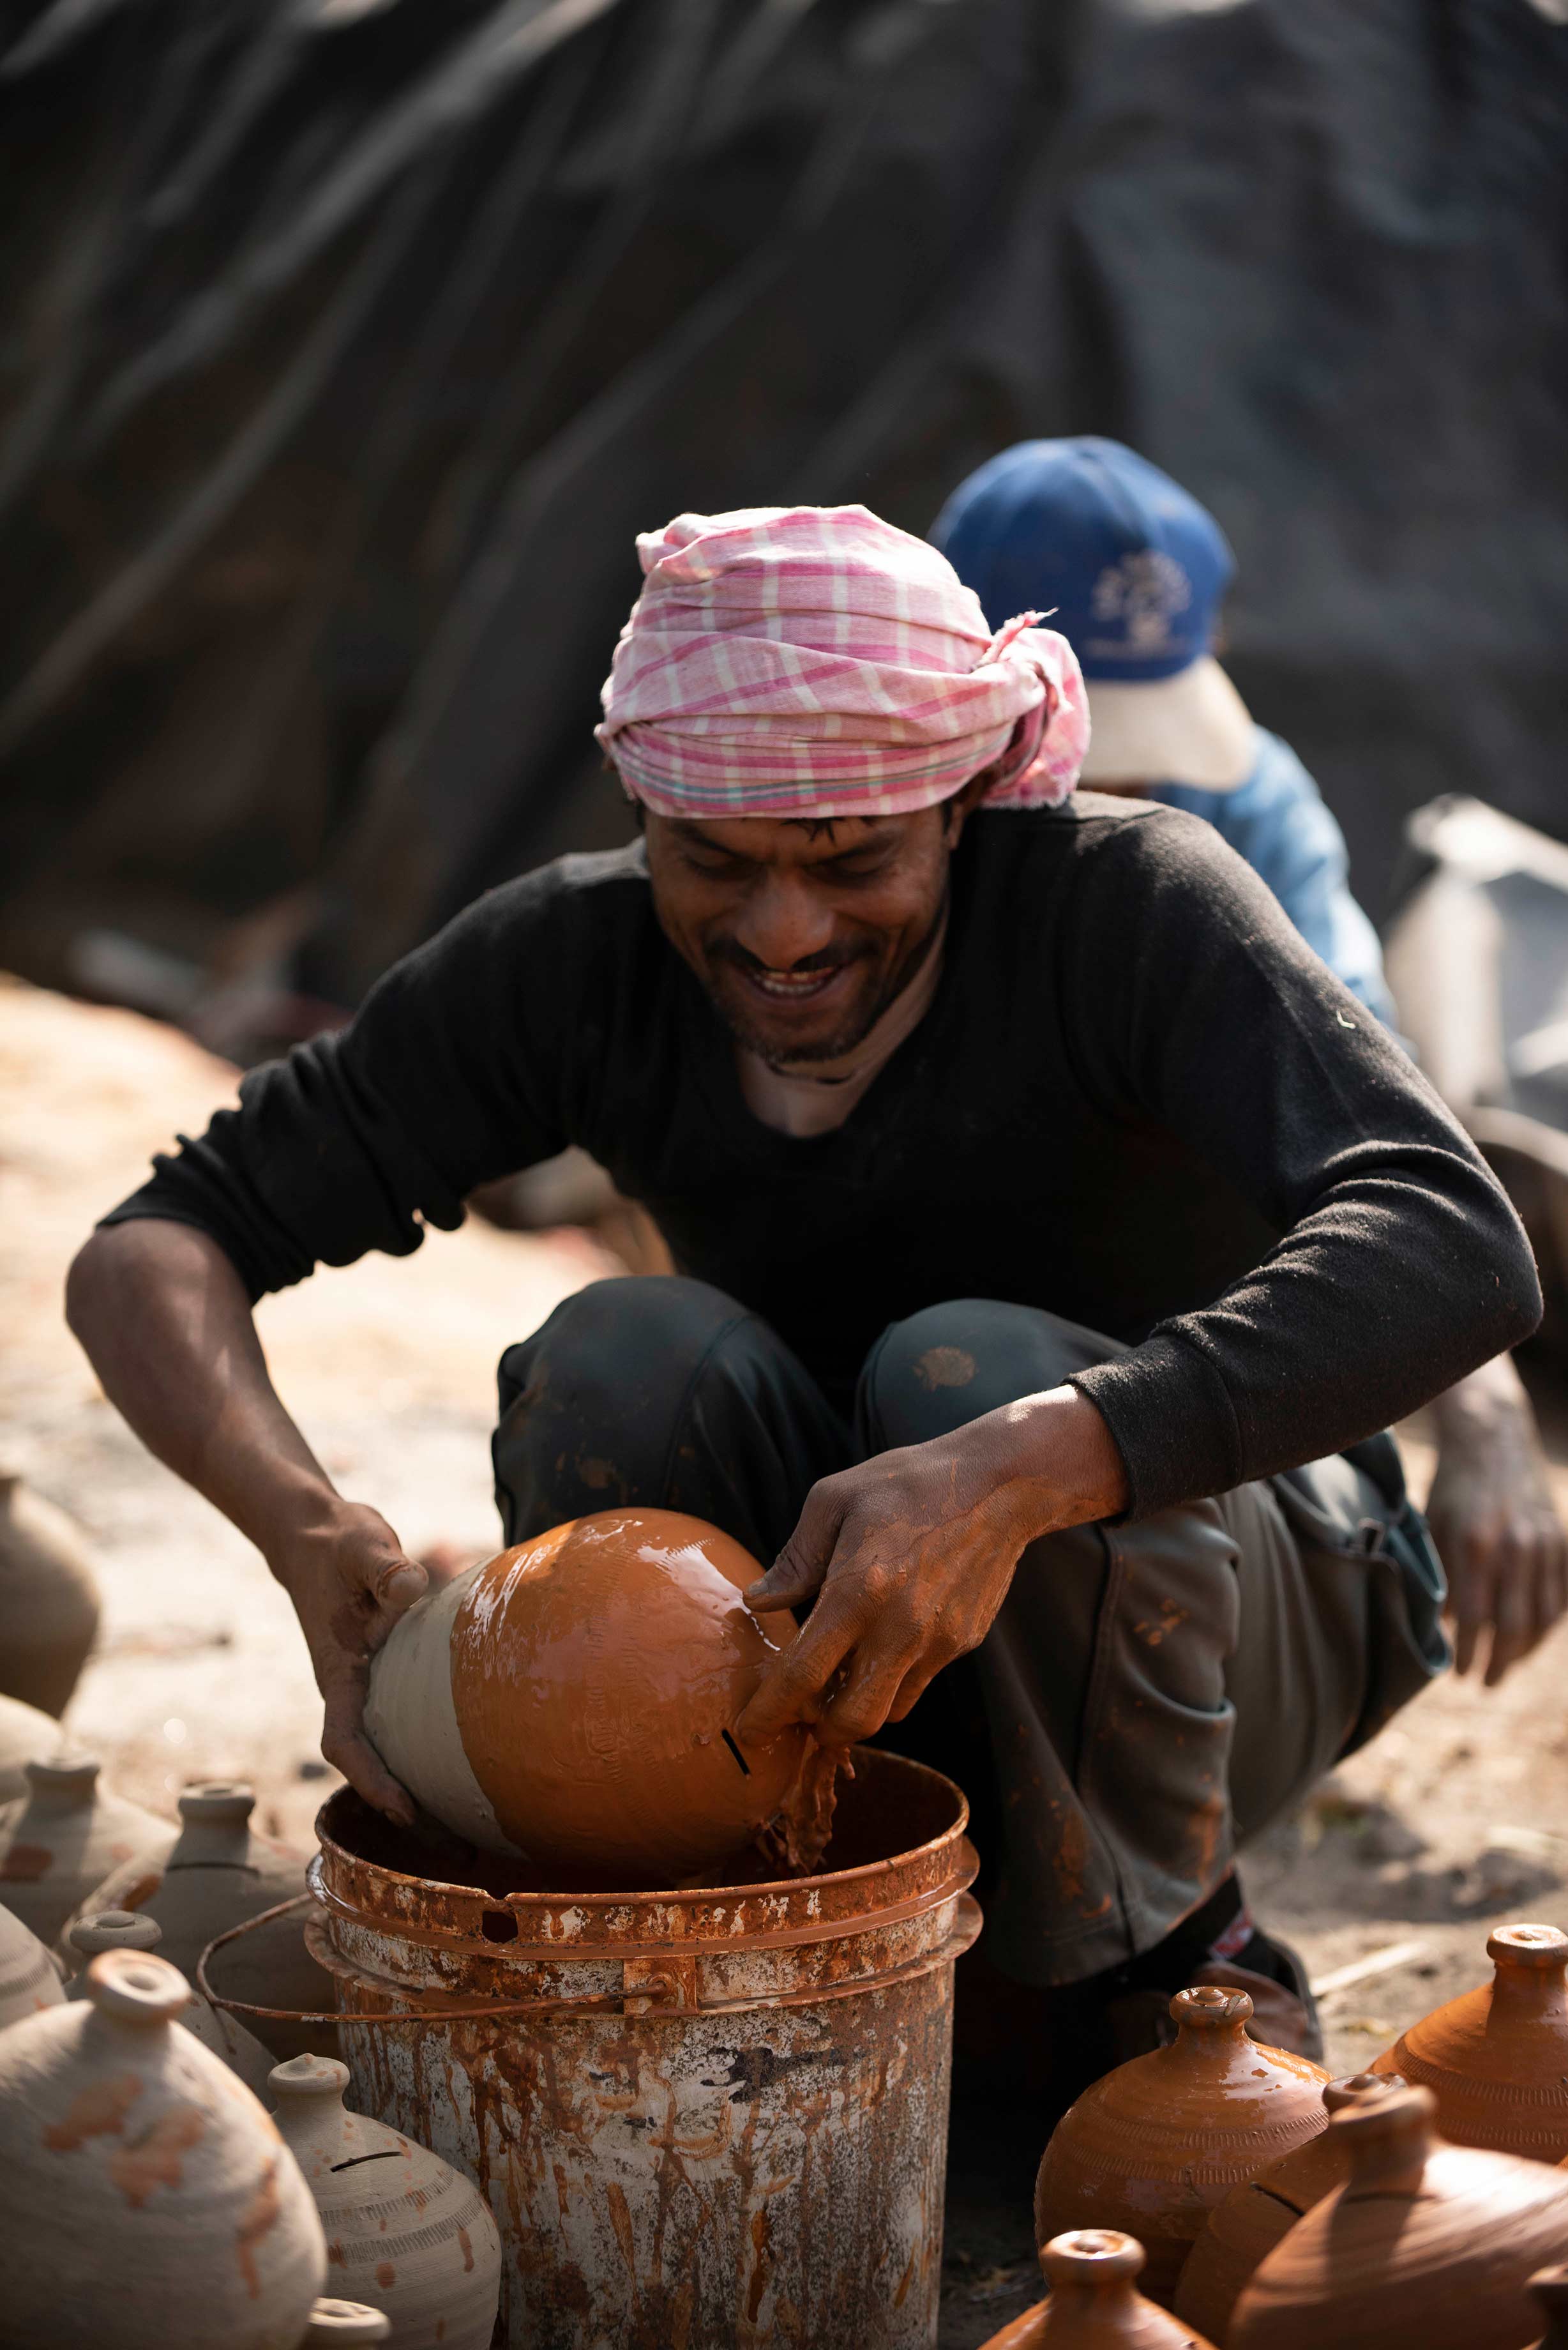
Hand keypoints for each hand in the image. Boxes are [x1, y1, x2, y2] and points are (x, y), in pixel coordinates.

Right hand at [272, 1502, 462, 1822]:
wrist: (317, 1537)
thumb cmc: (338, 1543)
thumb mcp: (358, 1545)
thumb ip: (382, 1567)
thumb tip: (411, 1586)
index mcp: (338, 1672)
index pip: (344, 1741)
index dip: (372, 1780)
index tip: (406, 1810)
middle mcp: (353, 1689)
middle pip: (374, 1765)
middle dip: (410, 1812)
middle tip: (463, 1855)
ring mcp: (371, 1687)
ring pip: (394, 1752)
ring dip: (427, 1791)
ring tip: (478, 1839)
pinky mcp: (391, 1677)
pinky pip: (410, 1727)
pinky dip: (434, 1753)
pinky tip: (475, 1771)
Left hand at [734, 1387, 1126, 1751]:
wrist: (1000, 1484)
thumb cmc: (908, 1483)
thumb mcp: (835, 1500)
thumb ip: (796, 1559)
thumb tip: (758, 1602)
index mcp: (857, 1590)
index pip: (802, 1675)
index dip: (769, 1714)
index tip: (749, 1734)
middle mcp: (899, 1627)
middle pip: (852, 1721)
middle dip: (818, 1731)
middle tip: (800, 1711)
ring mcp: (938, 1640)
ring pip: (891, 1712)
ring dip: (858, 1708)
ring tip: (840, 1677)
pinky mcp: (964, 1642)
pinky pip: (919, 1682)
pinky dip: (892, 1681)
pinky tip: (882, 1646)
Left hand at [1426, 1363, 1567, 1684]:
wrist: (1493, 1438)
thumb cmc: (1453, 1486)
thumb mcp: (1434, 1527)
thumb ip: (1441, 1576)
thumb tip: (1446, 1626)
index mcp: (1475, 1544)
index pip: (1475, 1618)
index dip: (1469, 1653)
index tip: (1459, 1676)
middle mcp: (1515, 1547)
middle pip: (1513, 1626)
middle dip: (1498, 1662)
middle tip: (1485, 1683)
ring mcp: (1544, 1544)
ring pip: (1543, 1618)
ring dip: (1525, 1651)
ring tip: (1505, 1666)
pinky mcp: (1562, 1542)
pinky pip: (1560, 1598)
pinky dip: (1546, 1625)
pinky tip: (1529, 1640)